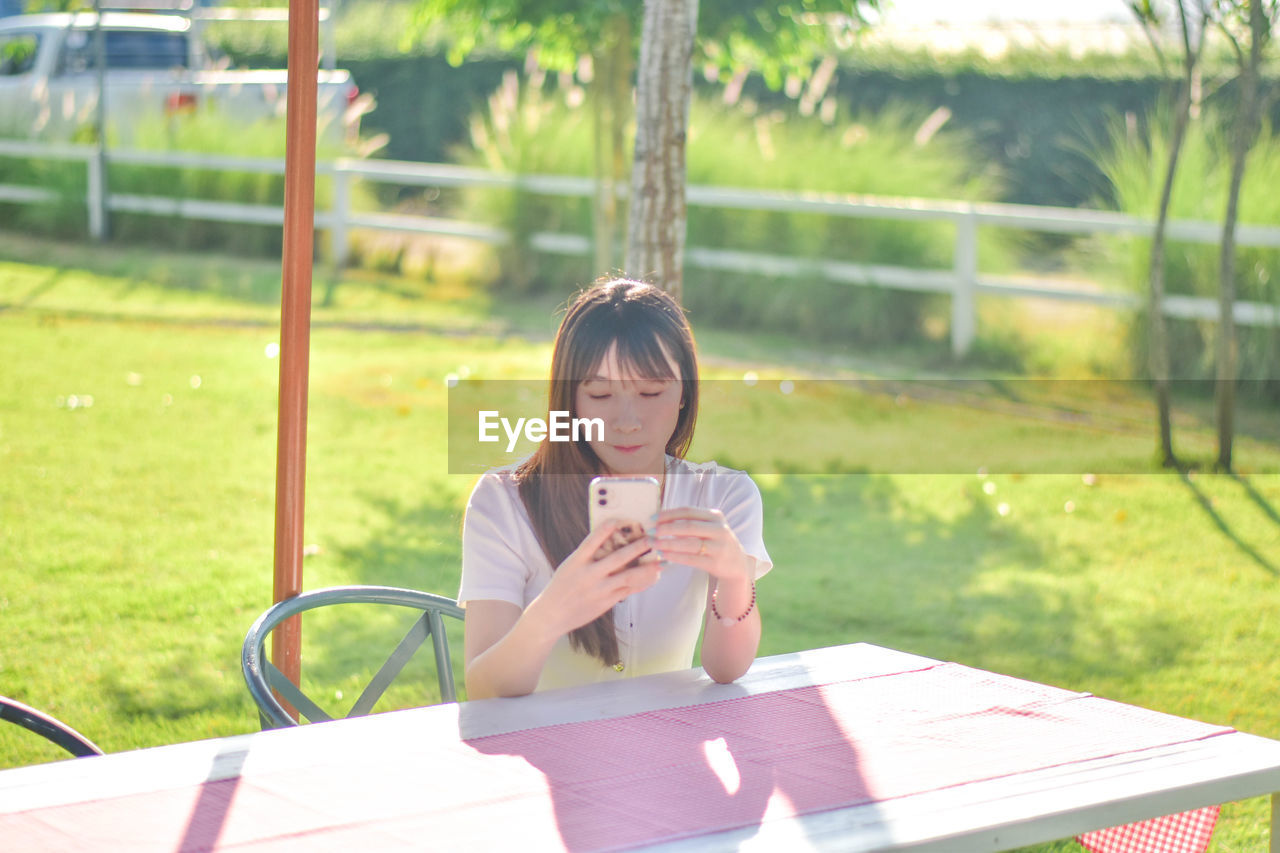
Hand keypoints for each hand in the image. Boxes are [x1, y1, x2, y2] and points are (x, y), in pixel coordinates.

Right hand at [525, 520, 662, 639]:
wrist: (552, 615)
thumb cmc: (562, 586)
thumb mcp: (570, 566)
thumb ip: (588, 555)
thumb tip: (611, 541)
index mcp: (576, 562)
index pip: (592, 541)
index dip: (605, 529)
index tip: (619, 519)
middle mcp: (588, 575)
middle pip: (617, 558)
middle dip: (637, 548)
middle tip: (652, 539)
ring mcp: (599, 590)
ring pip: (628, 577)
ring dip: (646, 569)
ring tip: (660, 561)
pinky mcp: (606, 602)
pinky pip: (628, 591)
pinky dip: (641, 583)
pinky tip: (653, 577)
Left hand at [653, 507, 751, 583]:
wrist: (738, 564)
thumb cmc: (716, 542)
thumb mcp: (709, 527)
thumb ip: (690, 522)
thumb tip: (660, 520)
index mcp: (715, 516)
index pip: (688, 511)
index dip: (668, 514)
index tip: (652, 519)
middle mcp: (719, 529)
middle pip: (688, 526)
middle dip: (666, 528)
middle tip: (650, 532)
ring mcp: (719, 546)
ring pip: (689, 543)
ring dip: (668, 543)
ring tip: (654, 544)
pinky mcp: (715, 562)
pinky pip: (692, 559)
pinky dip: (676, 556)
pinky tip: (664, 555)